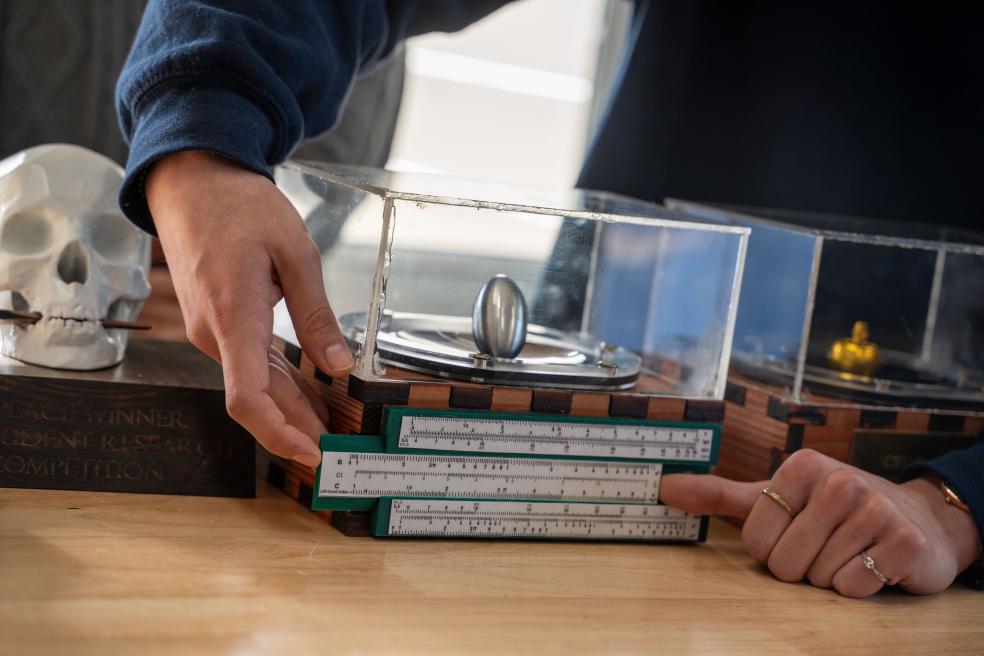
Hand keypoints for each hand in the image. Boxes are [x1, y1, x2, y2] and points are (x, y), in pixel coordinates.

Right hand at [146, 151, 353, 466]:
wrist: (192, 184)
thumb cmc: (241, 208)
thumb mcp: (295, 253)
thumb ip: (316, 314)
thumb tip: (338, 365)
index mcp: (233, 318)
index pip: (247, 399)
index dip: (279, 435)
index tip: (313, 455)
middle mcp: (215, 335)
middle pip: (257, 401)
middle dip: (297, 431)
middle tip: (340, 452)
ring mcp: (212, 332)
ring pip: (255, 385)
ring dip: (291, 410)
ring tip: (334, 431)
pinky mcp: (218, 324)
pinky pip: (250, 365)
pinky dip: (280, 385)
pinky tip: (310, 398)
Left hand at [660, 449, 981, 596]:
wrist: (916, 519)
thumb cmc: (832, 509)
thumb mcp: (776, 495)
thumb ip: (719, 495)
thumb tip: (664, 487)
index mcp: (801, 466)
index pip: (756, 539)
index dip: (771, 549)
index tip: (794, 532)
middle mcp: (839, 481)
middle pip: (785, 563)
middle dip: (800, 566)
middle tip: (824, 545)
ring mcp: (875, 509)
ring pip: (818, 578)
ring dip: (830, 575)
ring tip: (849, 551)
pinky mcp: (903, 542)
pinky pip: (852, 587)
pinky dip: (859, 586)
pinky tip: (873, 562)